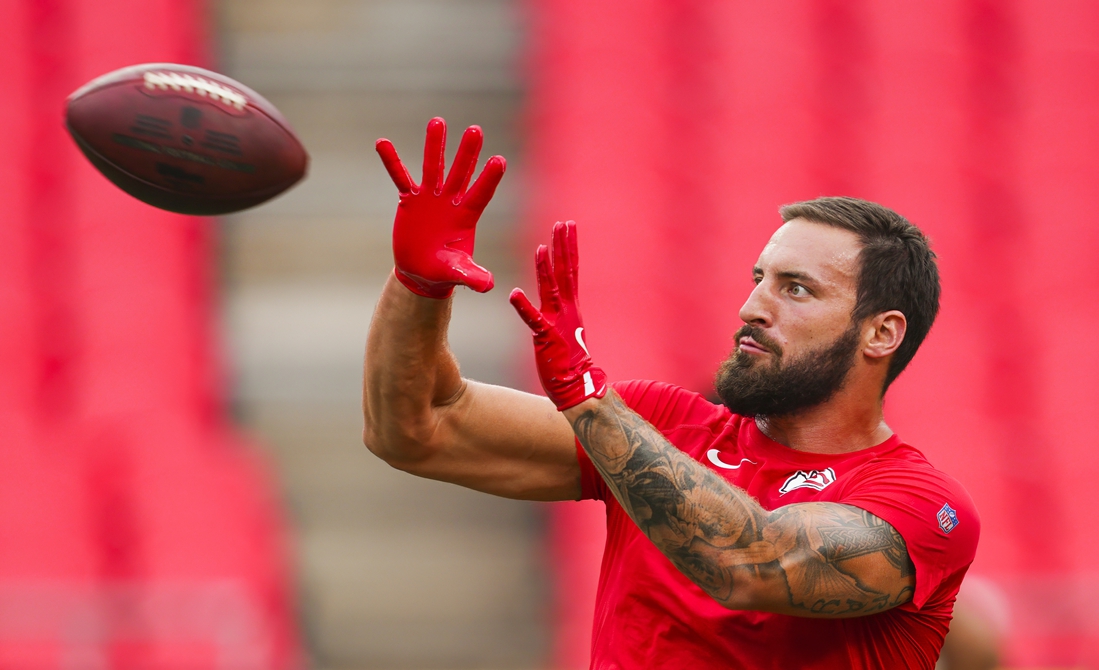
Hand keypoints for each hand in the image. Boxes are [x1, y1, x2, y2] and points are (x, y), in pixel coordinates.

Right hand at [376, 117, 505, 297]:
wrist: (422, 271)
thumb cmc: (444, 271)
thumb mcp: (458, 274)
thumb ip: (473, 277)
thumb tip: (489, 285)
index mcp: (466, 217)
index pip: (481, 194)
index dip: (489, 179)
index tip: (499, 160)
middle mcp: (451, 202)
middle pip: (461, 173)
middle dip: (467, 153)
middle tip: (476, 130)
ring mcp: (431, 198)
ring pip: (433, 166)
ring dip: (435, 145)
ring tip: (438, 121)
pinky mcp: (410, 200)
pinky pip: (399, 177)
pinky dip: (391, 161)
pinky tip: (381, 142)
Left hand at [510, 221, 607, 410]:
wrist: (577, 386)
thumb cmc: (568, 361)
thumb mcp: (563, 329)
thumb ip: (558, 312)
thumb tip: (554, 299)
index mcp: (570, 306)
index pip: (570, 270)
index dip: (568, 247)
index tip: (567, 226)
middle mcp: (567, 309)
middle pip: (566, 272)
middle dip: (564, 246)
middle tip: (563, 223)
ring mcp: (558, 322)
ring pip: (552, 289)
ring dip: (546, 269)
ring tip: (541, 247)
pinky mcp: (547, 338)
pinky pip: (534, 320)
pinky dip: (524, 307)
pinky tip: (514, 294)